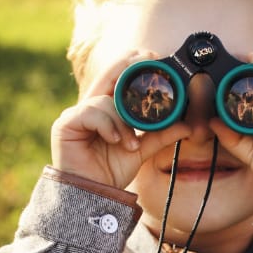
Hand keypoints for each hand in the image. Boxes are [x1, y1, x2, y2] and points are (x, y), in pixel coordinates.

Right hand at [50, 51, 190, 187]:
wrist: (93, 196)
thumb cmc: (110, 171)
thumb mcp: (141, 149)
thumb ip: (161, 135)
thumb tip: (187, 126)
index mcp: (105, 109)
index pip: (116, 78)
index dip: (130, 64)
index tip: (151, 56)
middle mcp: (90, 107)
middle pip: (107, 75)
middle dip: (126, 66)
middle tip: (146, 59)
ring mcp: (76, 114)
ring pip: (105, 101)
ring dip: (122, 122)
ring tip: (129, 143)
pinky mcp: (65, 124)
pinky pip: (91, 112)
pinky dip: (108, 126)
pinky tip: (115, 141)